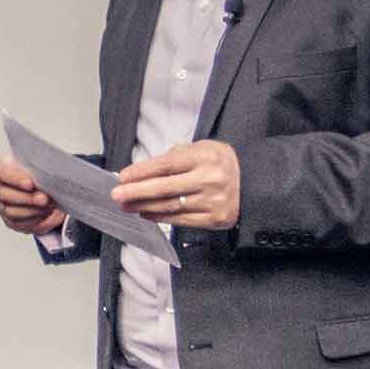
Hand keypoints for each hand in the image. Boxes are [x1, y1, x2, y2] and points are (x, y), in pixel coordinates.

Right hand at [0, 155, 64, 235]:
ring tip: (48, 207)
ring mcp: (1, 205)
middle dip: (27, 198)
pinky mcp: (10, 220)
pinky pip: (20, 223)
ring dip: (32, 210)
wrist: (41, 187)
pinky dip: (35, 220)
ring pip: (12, 211)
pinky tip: (46, 214)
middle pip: (5, 194)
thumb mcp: (39, 166)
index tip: (31, 184)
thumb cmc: (37, 172)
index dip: (15, 179)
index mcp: (1, 168)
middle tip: (44, 199)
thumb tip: (50, 177)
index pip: (1, 172)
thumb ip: (40, 168)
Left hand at [111, 139, 240, 228]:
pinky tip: (146, 214)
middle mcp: (210, 179)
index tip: (122, 177)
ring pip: (170, 205)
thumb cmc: (219, 163)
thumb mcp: (202, 149)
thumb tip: (142, 171)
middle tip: (116, 195)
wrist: (252, 183)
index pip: (166, 165)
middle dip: (137, 192)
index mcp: (205, 156)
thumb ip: (175, 157)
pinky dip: (160, 216)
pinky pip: (181, 219)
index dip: (142, 172)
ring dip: (144, 206)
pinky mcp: (215, 218)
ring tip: (126, 205)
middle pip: (165, 188)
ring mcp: (213, 201)